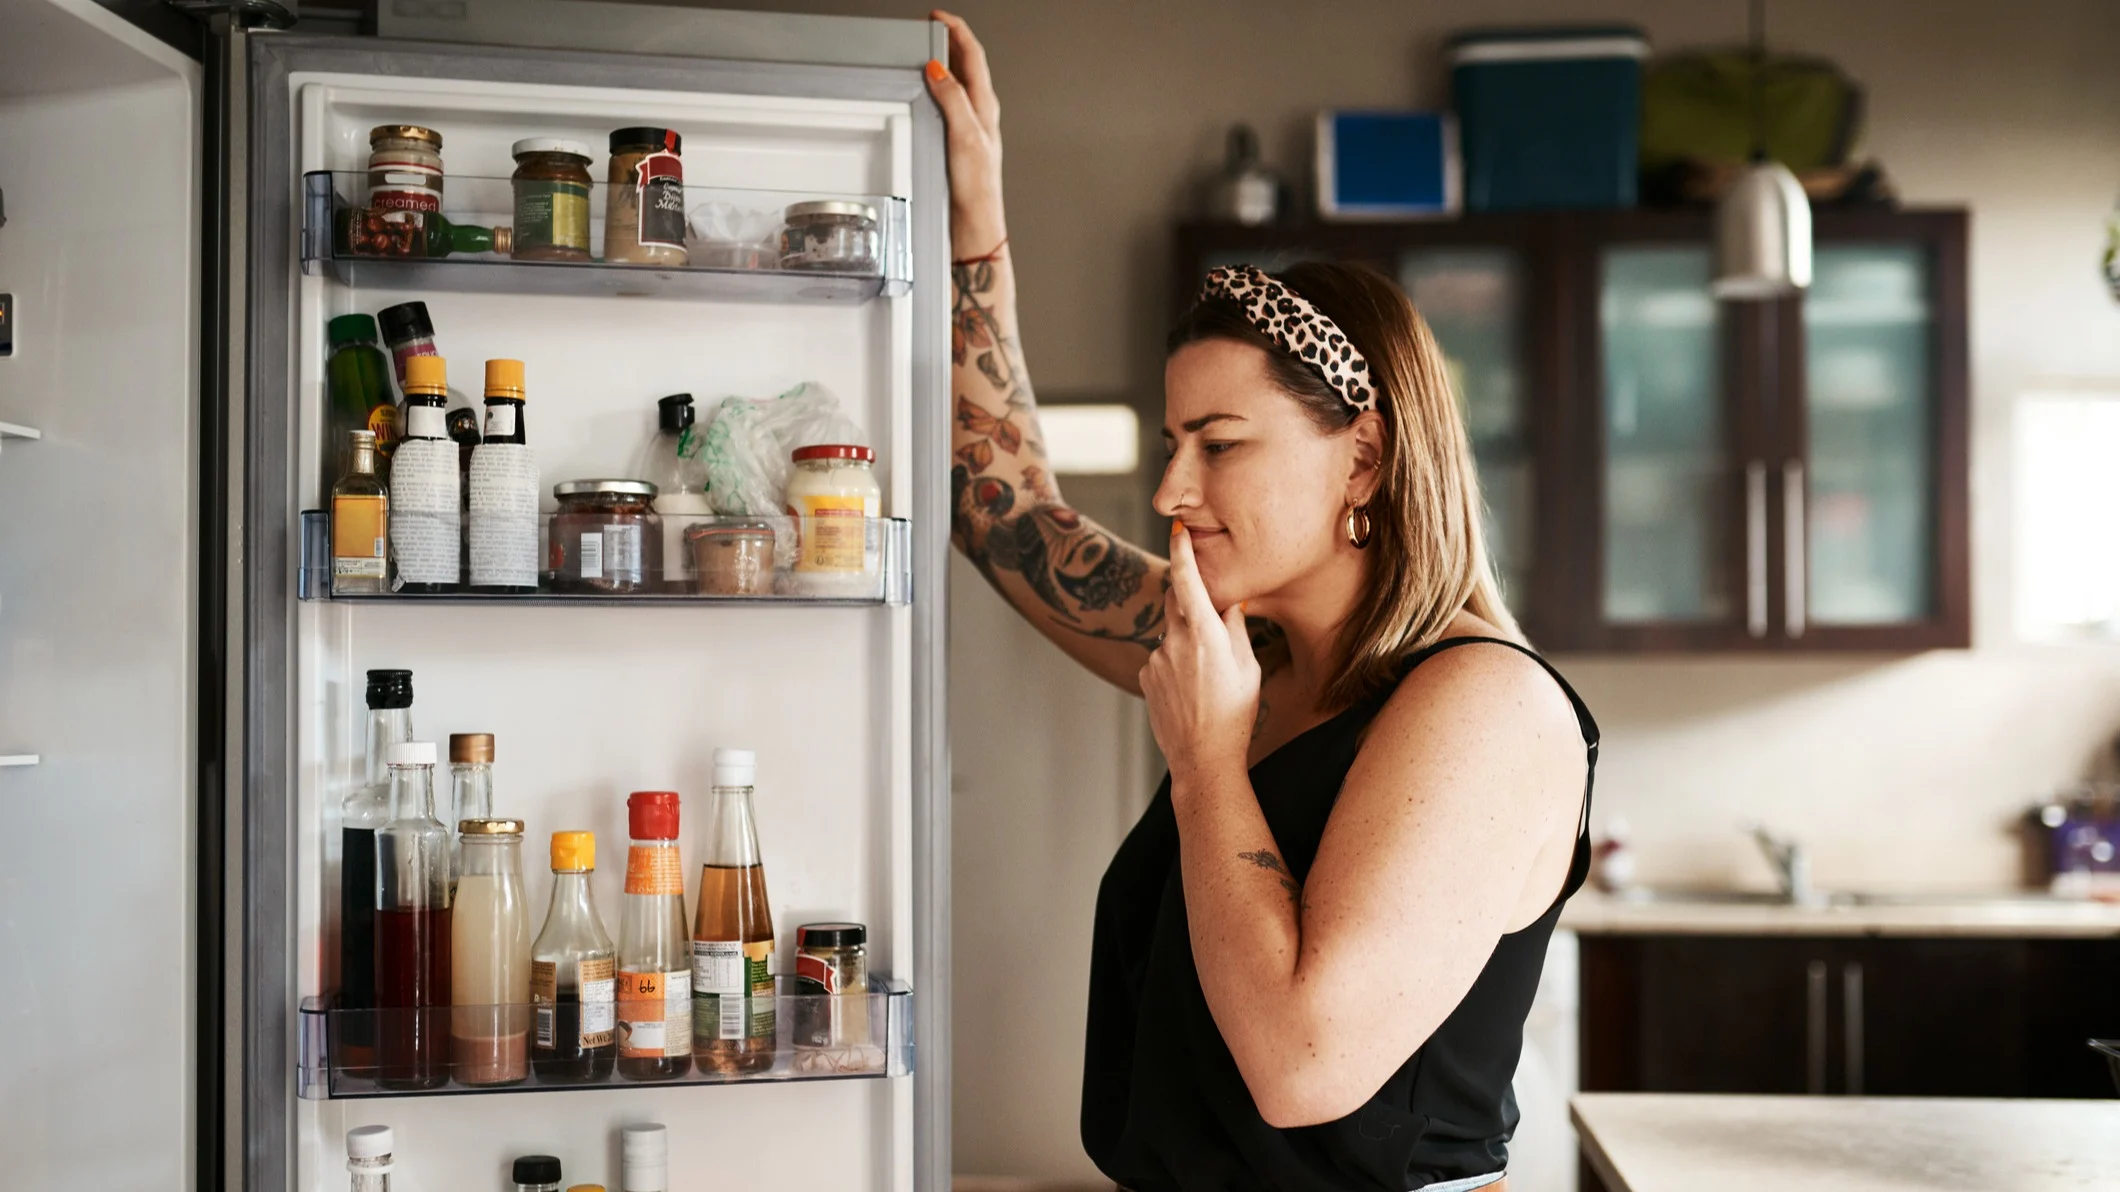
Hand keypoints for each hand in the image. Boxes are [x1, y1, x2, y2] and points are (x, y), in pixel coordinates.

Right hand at [925, 10, 1008, 259]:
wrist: (975, 224)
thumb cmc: (977, 189)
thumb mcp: (964, 138)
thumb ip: (953, 101)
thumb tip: (938, 70)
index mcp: (985, 107)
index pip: (973, 56)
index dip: (956, 31)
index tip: (938, 17)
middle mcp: (980, 114)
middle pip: (966, 65)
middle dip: (948, 41)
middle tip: (929, 28)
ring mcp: (969, 127)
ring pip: (958, 83)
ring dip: (943, 63)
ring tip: (926, 50)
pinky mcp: (958, 141)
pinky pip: (948, 104)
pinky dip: (937, 89)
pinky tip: (926, 94)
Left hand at [1141, 524, 1260, 782]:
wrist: (1203, 759)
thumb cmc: (1235, 714)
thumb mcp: (1248, 668)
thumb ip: (1235, 628)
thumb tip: (1229, 601)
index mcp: (1205, 634)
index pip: (1188, 580)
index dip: (1181, 551)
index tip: (1177, 529)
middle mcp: (1175, 642)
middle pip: (1177, 603)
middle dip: (1191, 603)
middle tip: (1212, 628)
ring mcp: (1156, 660)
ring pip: (1172, 635)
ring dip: (1187, 643)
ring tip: (1207, 680)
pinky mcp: (1146, 677)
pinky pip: (1162, 658)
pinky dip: (1176, 665)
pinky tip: (1191, 692)